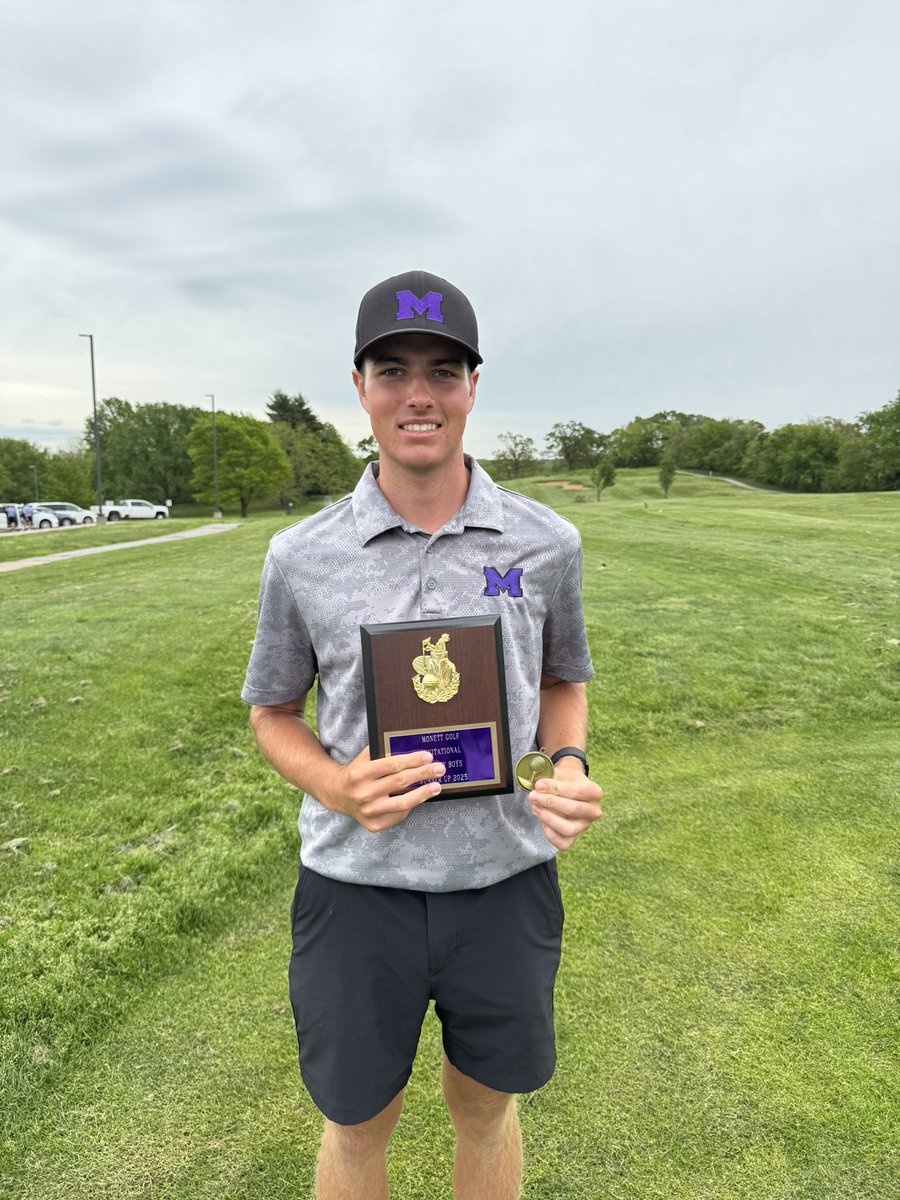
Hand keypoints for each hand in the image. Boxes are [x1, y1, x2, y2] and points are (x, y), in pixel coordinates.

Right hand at [326, 746, 444, 831]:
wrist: (337, 794)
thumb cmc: (356, 772)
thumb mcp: (364, 758)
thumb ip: (382, 751)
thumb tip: (410, 743)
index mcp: (361, 774)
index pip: (392, 765)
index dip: (412, 760)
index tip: (428, 756)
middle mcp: (364, 793)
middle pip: (400, 782)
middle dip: (423, 774)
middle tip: (440, 768)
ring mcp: (368, 811)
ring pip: (402, 803)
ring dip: (423, 794)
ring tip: (437, 786)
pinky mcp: (373, 824)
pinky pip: (398, 815)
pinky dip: (410, 806)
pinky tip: (419, 798)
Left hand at [529, 766, 602, 849]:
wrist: (571, 786)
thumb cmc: (566, 780)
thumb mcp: (562, 773)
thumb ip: (551, 779)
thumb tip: (538, 787)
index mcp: (595, 792)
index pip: (576, 791)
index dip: (555, 788)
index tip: (539, 785)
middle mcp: (594, 811)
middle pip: (572, 810)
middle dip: (549, 803)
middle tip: (533, 796)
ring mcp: (585, 826)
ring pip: (568, 829)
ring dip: (548, 818)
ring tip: (535, 807)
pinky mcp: (575, 837)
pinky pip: (563, 843)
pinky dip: (549, 833)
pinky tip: (541, 819)